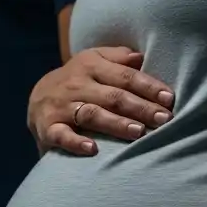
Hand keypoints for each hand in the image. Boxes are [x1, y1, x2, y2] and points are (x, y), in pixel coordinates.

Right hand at [28, 47, 173, 155]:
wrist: (38, 97)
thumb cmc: (78, 79)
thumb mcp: (94, 60)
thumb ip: (118, 58)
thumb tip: (142, 56)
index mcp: (90, 65)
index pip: (124, 76)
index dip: (148, 87)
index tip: (169, 99)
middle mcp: (76, 84)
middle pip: (112, 96)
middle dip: (140, 107)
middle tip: (164, 119)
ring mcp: (61, 106)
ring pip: (92, 114)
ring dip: (116, 124)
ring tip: (139, 132)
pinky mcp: (48, 127)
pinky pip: (62, 135)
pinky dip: (76, 142)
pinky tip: (93, 149)